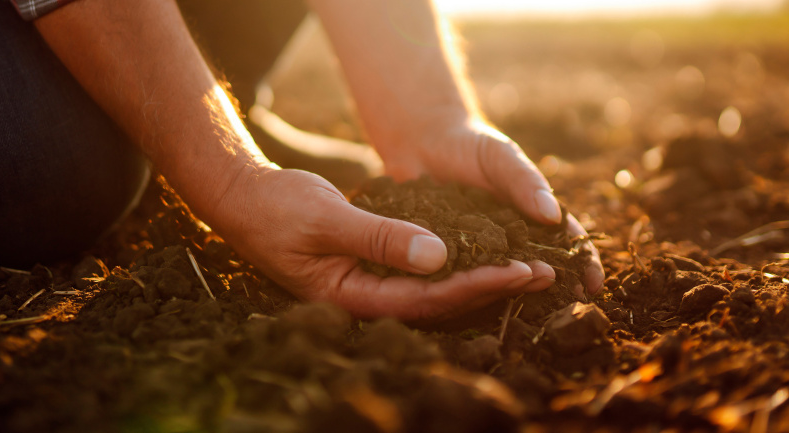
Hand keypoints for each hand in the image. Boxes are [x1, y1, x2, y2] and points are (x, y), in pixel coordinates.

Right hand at [201, 168, 557, 319]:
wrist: (244, 199)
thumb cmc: (276, 208)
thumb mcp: (327, 219)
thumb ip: (380, 238)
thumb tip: (438, 257)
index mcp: (351, 296)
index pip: (427, 300)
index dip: (477, 286)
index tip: (519, 270)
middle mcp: (366, 298)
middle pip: (440, 302)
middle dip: (492, 288)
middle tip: (544, 273)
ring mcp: (369, 284)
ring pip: (435, 289)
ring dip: (481, 277)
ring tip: (529, 267)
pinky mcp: (372, 266)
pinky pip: (422, 271)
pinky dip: (456, 262)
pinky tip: (486, 252)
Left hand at [374, 118, 604, 297]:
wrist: (422, 142)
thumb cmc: (471, 144)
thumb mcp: (501, 157)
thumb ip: (525, 182)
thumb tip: (553, 215)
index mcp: (532, 214)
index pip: (566, 242)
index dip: (583, 263)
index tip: (593, 284)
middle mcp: (510, 237)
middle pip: (538, 267)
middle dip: (555, 290)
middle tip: (566, 312)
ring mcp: (479, 250)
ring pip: (501, 279)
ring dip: (514, 296)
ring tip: (526, 315)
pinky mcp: (447, 256)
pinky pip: (461, 276)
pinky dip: (470, 291)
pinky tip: (473, 306)